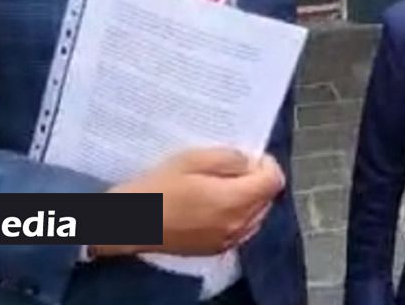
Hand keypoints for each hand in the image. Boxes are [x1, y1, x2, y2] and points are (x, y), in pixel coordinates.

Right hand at [91, 148, 284, 257]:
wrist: (130, 224)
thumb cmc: (158, 188)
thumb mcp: (192, 159)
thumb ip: (229, 158)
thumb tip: (249, 162)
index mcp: (234, 201)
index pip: (274, 181)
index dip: (266, 163)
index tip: (249, 155)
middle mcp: (238, 225)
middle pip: (267, 198)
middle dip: (257, 179)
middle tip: (233, 167)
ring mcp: (228, 241)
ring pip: (256, 215)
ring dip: (248, 197)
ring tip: (222, 184)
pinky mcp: (216, 249)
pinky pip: (241, 229)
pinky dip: (237, 214)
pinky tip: (214, 204)